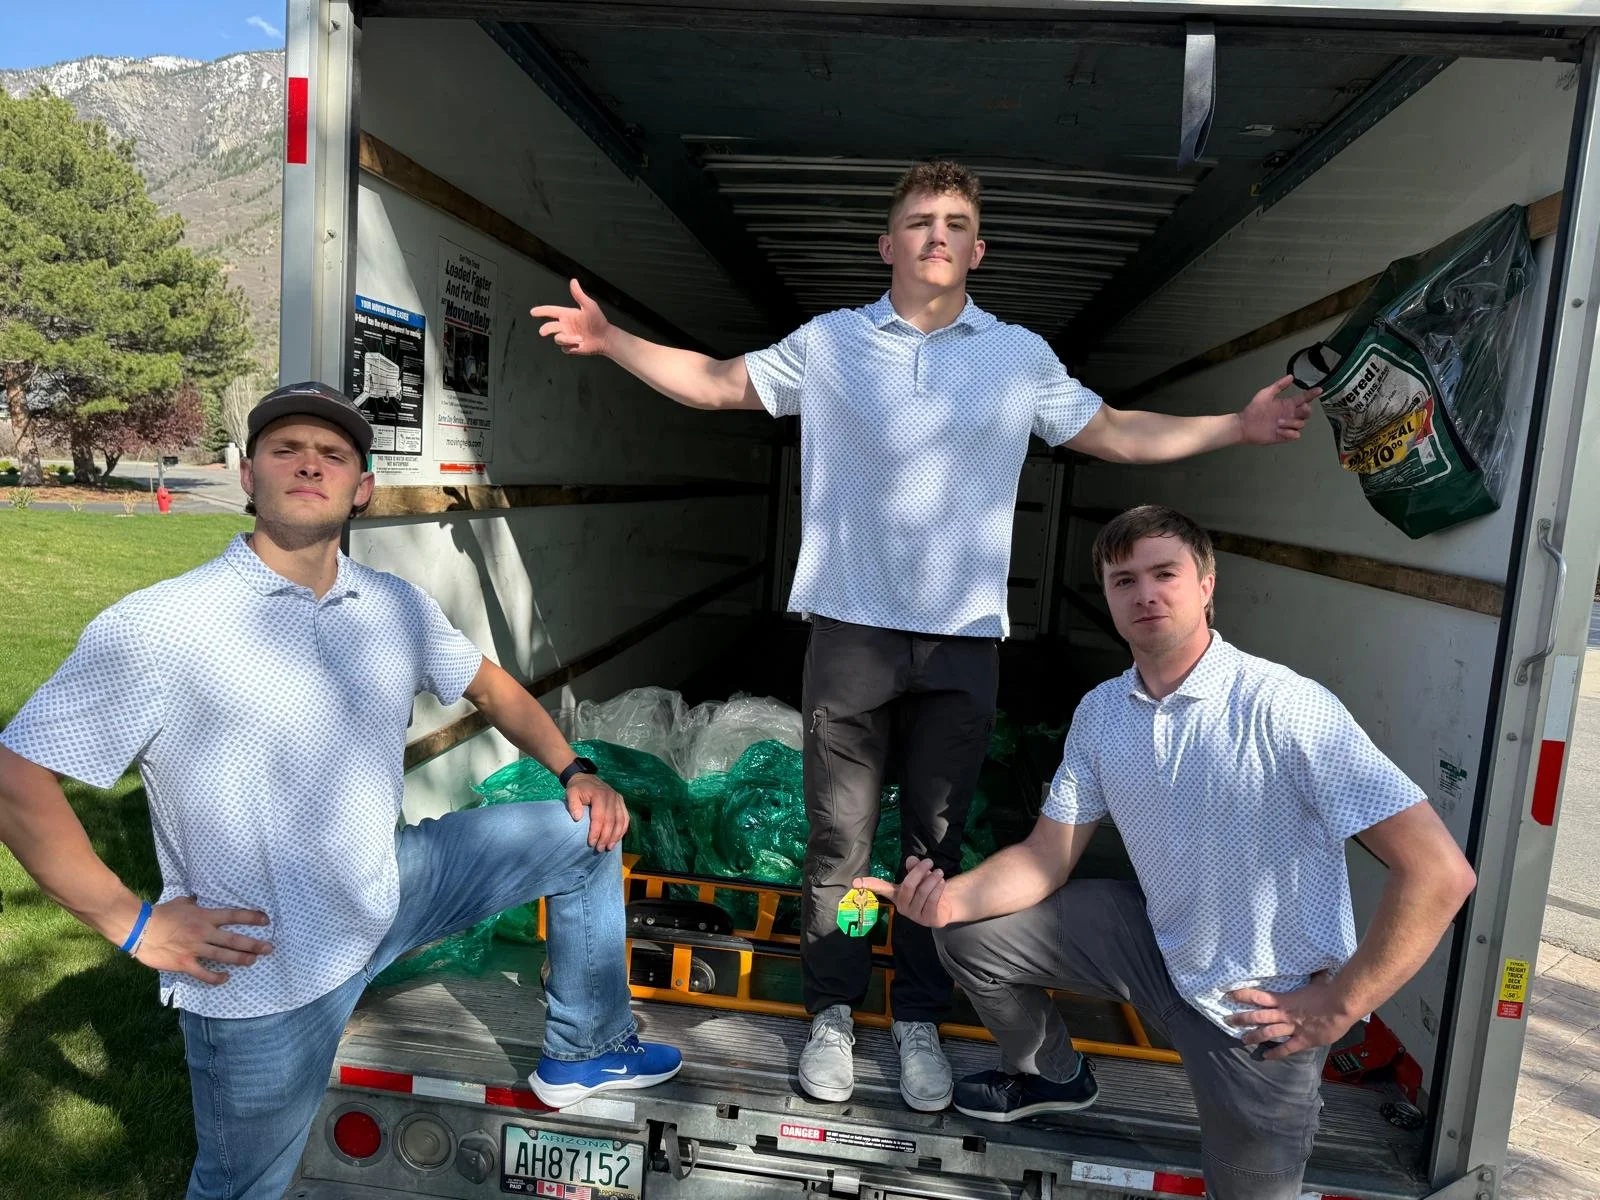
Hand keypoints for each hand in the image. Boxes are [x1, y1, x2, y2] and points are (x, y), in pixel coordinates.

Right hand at [132, 897, 272, 985]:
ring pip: (224, 956)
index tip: (266, 920)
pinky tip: (226, 979)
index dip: (252, 918)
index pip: (234, 916)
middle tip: (269, 948)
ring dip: (241, 959)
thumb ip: (193, 902)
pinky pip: (204, 973)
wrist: (140, 928)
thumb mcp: (181, 902)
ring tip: (253, 961)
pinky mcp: (185, 963)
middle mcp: (204, 932)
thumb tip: (198, 898)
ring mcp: (195, 948)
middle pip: (234, 939)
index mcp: (204, 916)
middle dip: (254, 944)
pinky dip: (216, 978)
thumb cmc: (160, 913)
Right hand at [531, 279, 612, 355]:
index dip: (541, 311)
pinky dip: (571, 346)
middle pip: (549, 327)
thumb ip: (579, 295)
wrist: (605, 337)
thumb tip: (573, 281)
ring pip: (558, 339)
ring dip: (567, 339)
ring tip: (580, 339)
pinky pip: (564, 348)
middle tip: (542, 332)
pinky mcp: (570, 347)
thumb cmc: (598, 320)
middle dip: (545, 329)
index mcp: (567, 315)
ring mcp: (567, 337)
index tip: (532, 312)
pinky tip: (580, 345)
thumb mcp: (589, 306)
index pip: (551, 311)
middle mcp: (565, 326)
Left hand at [564, 773, 628, 851]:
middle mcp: (612, 797)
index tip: (591, 843)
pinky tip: (618, 839)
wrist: (586, 778)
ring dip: (616, 836)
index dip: (596, 831)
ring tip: (609, 847)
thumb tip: (577, 818)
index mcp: (600, 795)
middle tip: (599, 849)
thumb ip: (573, 804)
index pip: (600, 816)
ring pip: (621, 820)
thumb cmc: (578, 788)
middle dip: (606, 837)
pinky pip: (625, 817)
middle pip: (611, 820)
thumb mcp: (571, 793)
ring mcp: (618, 799)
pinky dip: (623, 829)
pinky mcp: (621, 802)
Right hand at [853, 857, 954, 928]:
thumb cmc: (926, 889)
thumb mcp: (919, 876)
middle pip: (908, 886)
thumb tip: (912, 859)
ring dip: (932, 880)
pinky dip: (937, 889)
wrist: (943, 907)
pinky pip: (932, 901)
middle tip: (928, 861)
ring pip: (922, 893)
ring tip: (939, 872)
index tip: (855, 882)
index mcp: (896, 895)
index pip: (880, 889)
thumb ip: (914, 867)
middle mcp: (903, 906)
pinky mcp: (927, 919)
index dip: (868, 884)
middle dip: (919, 872)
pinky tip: (941, 882)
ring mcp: (914, 915)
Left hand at [1225, 974, 1358, 1058]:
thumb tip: (1316, 966)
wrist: (1341, 1006)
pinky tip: (1266, 1056)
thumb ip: (1313, 975)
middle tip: (1227, 1020)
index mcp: (1285, 999)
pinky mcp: (1303, 1040)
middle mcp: (1284, 1014)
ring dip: (1254, 1036)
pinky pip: (1286, 1048)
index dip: (1243, 995)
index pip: (1258, 996)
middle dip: (1241, 1018)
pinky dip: (1276, 1053)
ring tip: (1242, 1039)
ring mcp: (1292, 1028)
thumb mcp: (1317, 980)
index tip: (1229, 994)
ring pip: (1267, 1033)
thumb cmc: (1329, 991)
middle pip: (1257, 1016)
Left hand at [1237, 375, 1318, 445]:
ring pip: (1301, 424)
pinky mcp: (1283, 435)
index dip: (1312, 394)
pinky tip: (1279, 430)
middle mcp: (1289, 415)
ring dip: (1292, 422)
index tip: (1319, 389)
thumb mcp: (1266, 394)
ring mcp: (1287, 426)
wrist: (1244, 425)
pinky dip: (1289, 432)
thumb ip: (1279, 385)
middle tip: (1300, 408)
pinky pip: (1295, 435)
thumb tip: (1290, 376)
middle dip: (1306, 410)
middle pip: (1307, 412)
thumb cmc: (1253, 409)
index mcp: (1287, 405)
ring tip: (1277, 422)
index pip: (1304, 398)